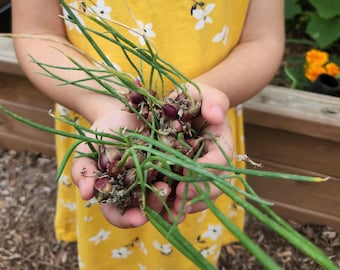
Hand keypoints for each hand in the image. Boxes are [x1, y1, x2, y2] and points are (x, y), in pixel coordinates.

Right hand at [71, 97, 171, 227]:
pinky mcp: (168, 164)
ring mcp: (154, 178)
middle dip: (155, 206)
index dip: (127, 219)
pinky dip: (183, 177)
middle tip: (162, 193)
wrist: (119, 112)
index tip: (138, 218)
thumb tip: (86, 194)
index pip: (119, 214)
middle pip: (146, 208)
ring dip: (173, 198)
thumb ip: (83, 172)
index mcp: (116, 194)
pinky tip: (189, 175)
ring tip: (177, 190)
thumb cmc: (99, 135)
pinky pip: (177, 174)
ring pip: (164, 196)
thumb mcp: (86, 151)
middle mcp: (137, 190)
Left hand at [163, 84, 232, 221]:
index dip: (205, 171)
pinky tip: (162, 209)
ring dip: (186, 206)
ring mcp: (200, 173)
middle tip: (177, 202)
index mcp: (221, 145)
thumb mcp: (202, 93)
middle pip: (212, 185)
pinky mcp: (184, 178)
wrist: (181, 109)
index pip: (219, 162)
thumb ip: (213, 100)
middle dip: (196, 195)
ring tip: (170, 212)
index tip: (185, 174)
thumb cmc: (193, 99)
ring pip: (200, 196)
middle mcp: (213, 163)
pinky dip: (175, 204)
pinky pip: (184, 196)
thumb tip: (216, 116)